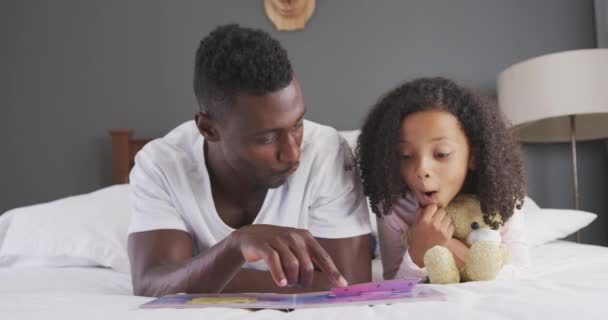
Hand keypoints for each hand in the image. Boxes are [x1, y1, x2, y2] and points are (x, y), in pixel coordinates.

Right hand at [229, 224, 347, 288]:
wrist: (250, 236)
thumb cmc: (277, 245)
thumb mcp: (296, 248)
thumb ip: (309, 259)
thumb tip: (329, 276)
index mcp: (306, 237)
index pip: (323, 256)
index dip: (333, 271)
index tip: (342, 285)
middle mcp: (294, 237)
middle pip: (307, 265)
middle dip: (305, 280)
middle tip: (299, 285)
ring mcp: (279, 240)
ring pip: (292, 265)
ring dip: (292, 279)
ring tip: (287, 283)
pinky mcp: (264, 245)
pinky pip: (274, 261)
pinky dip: (279, 274)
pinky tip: (281, 283)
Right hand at [408, 204, 453, 266]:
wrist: (423, 255)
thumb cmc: (418, 240)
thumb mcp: (416, 226)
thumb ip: (420, 215)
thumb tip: (425, 207)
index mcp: (424, 220)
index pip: (433, 206)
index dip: (433, 209)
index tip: (432, 212)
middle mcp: (433, 224)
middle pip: (442, 211)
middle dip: (440, 214)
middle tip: (437, 219)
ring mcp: (441, 230)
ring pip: (448, 218)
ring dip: (445, 220)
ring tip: (441, 225)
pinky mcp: (447, 236)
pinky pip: (452, 226)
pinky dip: (449, 227)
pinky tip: (444, 231)